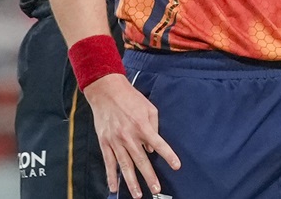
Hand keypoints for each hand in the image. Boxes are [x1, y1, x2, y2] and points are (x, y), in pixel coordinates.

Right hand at [83, 73, 180, 197]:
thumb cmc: (130, 98)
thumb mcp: (149, 108)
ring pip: (125, 165)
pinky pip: (109, 162)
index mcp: (143, 126)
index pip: (159, 144)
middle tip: (156, 189)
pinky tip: (114, 187)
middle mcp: (129, 136)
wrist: (106, 91)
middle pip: (141, 160)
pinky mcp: (105, 142)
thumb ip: (154, 126)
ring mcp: (116, 141)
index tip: (176, 166)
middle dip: (149, 176)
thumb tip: (152, 148)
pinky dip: (111, 176)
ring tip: (137, 194)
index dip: (168, 156)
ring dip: (132, 182)